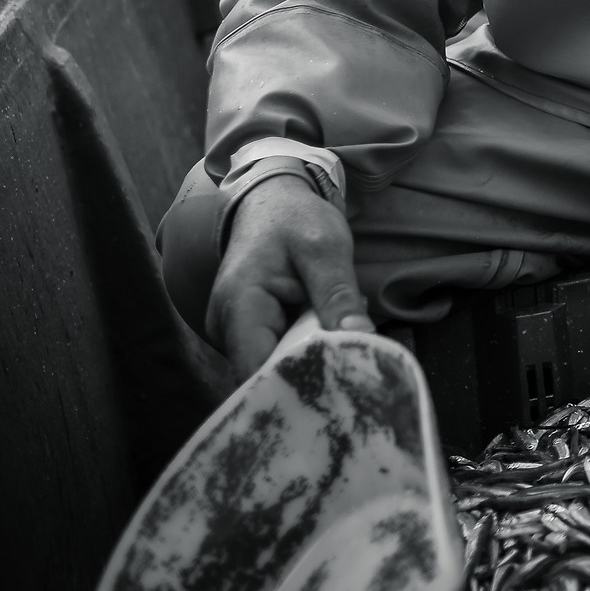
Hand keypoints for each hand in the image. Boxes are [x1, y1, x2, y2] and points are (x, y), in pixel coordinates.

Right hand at [207, 171, 373, 378]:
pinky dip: (309, 348)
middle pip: (267, 377)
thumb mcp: (324, 248)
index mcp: (240, 308)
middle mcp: (227, 329)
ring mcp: (235, 335)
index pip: (258, 373)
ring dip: (315, 360)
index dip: (297, 387)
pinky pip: (279, 354)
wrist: (271, 201)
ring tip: (352, 343)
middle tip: (363, 366)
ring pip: (276, 367)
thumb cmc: (295, 219)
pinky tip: (335, 333)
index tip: (341, 389)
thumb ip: (338, 294)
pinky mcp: (250, 335)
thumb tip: (360, 338)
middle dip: (315, 376)